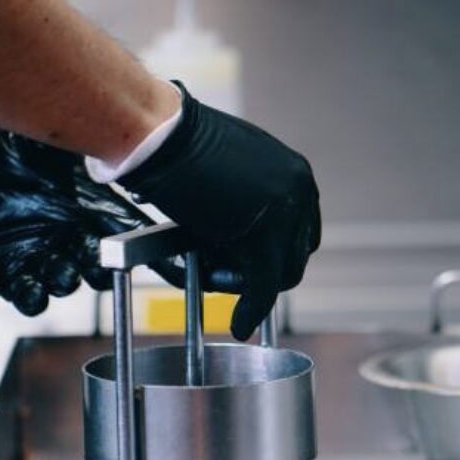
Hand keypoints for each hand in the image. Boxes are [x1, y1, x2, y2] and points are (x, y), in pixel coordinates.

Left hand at [0, 132, 180, 314]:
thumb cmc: (11, 157)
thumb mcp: (44, 140)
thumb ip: (77, 140)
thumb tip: (108, 120)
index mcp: (89, 208)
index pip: (129, 233)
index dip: (154, 253)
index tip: (177, 269)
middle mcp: (71, 238)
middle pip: (101, 264)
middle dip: (105, 266)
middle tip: (103, 257)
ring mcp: (41, 258)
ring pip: (65, 281)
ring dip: (68, 279)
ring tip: (64, 272)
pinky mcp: (8, 274)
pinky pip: (27, 294)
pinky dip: (32, 295)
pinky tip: (32, 289)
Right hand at [119, 84, 320, 339]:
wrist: (159, 135)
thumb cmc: (180, 146)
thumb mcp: (231, 168)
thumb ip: (247, 200)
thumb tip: (239, 237)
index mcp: (295, 173)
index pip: (299, 231)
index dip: (273, 254)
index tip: (245, 265)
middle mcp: (300, 189)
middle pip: (295, 253)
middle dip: (264, 271)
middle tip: (223, 272)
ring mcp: (286, 211)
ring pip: (283, 273)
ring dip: (252, 286)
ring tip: (214, 277)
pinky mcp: (263, 234)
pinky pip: (263, 285)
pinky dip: (252, 309)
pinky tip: (239, 323)